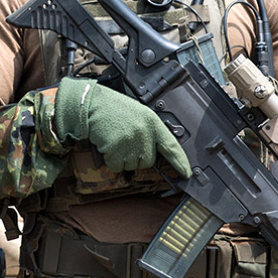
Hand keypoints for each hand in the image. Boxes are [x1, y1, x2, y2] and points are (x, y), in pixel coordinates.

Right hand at [52, 77, 189, 176]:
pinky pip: (116, 166)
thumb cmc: (113, 109)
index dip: (180, 162)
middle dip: (137, 157)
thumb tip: (154, 153)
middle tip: (125, 142)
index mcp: (152, 122)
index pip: (171, 146)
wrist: (91, 104)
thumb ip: (148, 131)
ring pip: (131, 165)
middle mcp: (144, 132)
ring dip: (122, 159)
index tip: (186, 173)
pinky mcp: (115, 148)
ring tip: (115, 140)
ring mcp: (130, 141)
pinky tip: (107, 145)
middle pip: (148, 161)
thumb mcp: (138, 114)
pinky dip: (110, 161)